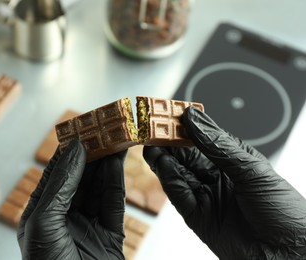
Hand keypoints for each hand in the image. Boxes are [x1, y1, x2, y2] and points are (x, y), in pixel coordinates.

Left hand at [18, 140, 125, 259]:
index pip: (56, 176)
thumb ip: (61, 184)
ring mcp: (89, 227)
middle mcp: (65, 218)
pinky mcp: (110, 237)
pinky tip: (117, 163)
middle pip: (80, 180)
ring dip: (106, 164)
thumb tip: (75, 150)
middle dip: (90, 156)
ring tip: (112, 141)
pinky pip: (114, 204)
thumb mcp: (43, 221)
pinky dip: (116, 182)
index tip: (79, 131)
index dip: (67, 152)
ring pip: (99, 189)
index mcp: (42, 214)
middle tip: (101, 133)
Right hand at [143, 106, 305, 258]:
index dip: (188, 127)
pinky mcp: (198, 218)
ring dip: (164, 159)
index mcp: (235, 162)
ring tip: (152, 145)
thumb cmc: (283, 211)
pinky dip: (169, 180)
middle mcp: (219, 178)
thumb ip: (218, 145)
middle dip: (170, 142)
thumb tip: (194, 119)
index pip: (205, 139)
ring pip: (179, 174)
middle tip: (154, 129)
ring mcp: (208, 197)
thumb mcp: (251, 170)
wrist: (289, 256)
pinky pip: (179, 195)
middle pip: (188, 156)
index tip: (171, 115)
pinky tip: (163, 165)